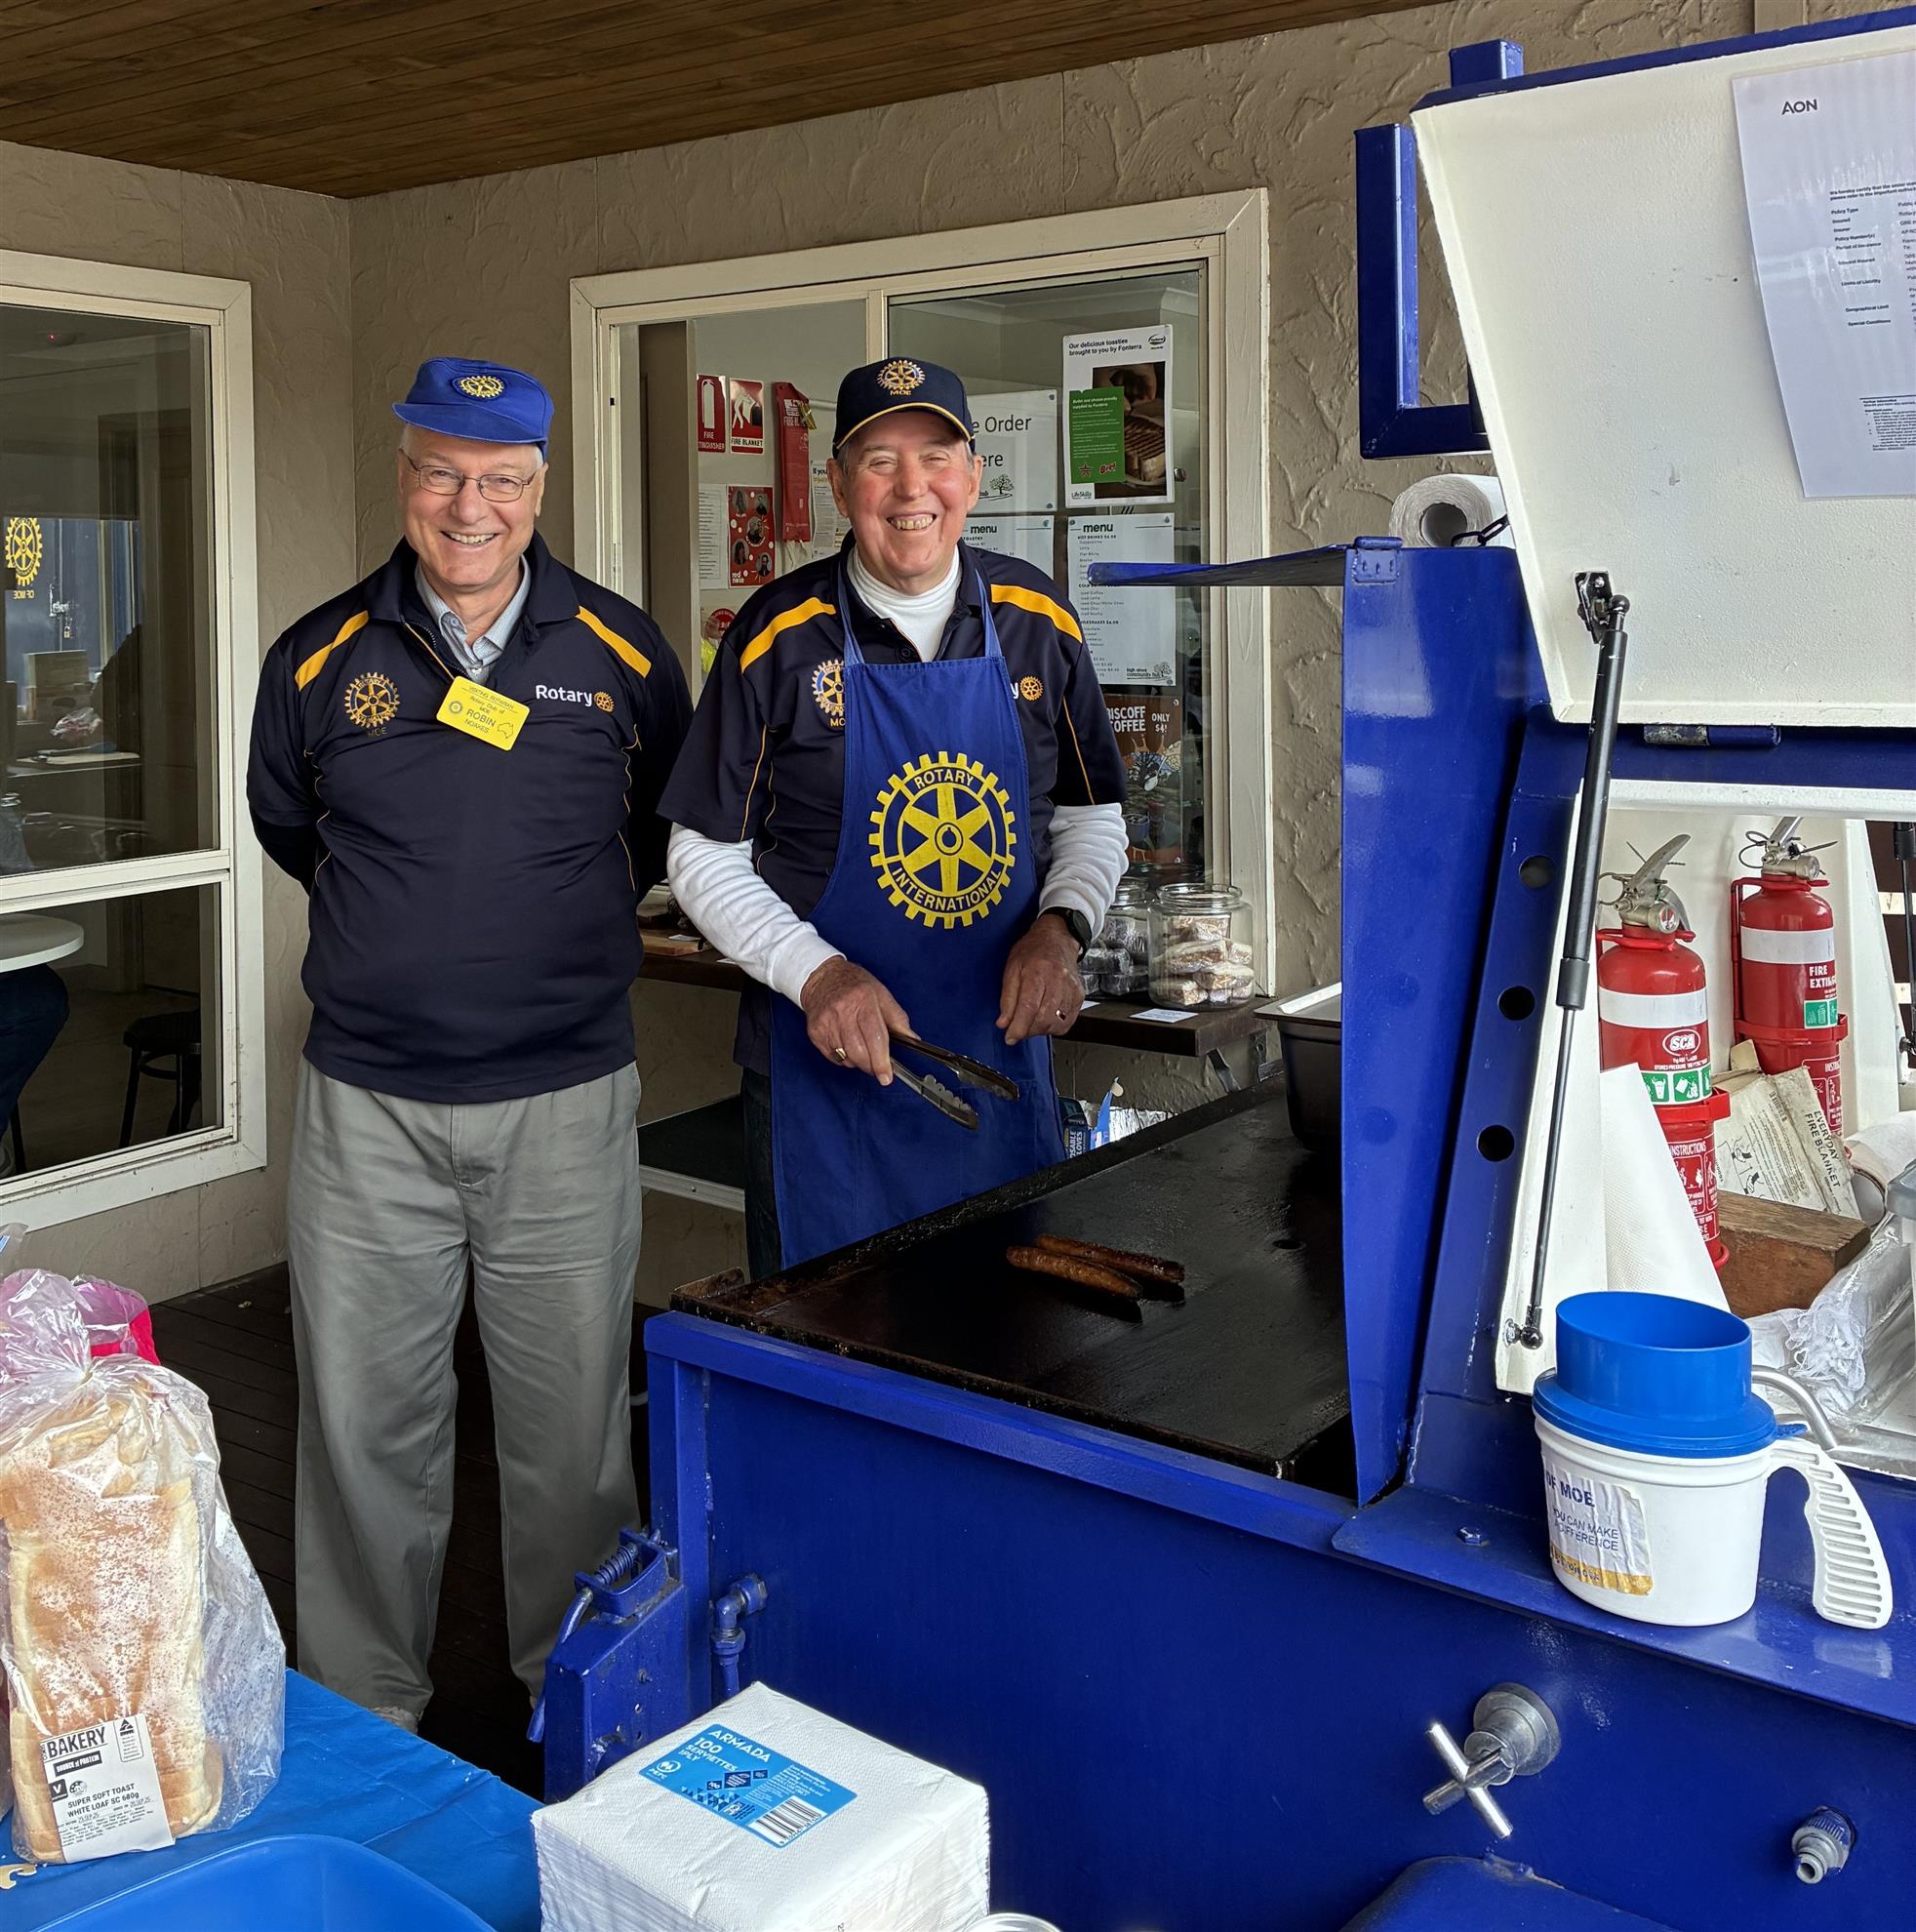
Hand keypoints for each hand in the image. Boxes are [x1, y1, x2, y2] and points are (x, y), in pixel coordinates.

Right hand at [799, 956, 910, 1082]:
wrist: (822, 977)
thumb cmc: (854, 985)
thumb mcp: (881, 994)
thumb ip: (897, 1018)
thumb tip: (911, 1039)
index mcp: (863, 1000)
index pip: (875, 1037)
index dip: (881, 1060)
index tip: (887, 1075)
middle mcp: (842, 1011)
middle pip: (859, 1051)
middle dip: (871, 1065)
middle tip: (877, 1065)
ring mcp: (826, 1022)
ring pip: (845, 1057)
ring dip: (857, 1061)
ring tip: (862, 1048)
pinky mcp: (815, 1032)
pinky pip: (833, 1057)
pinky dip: (844, 1058)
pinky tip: (847, 1046)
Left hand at [997, 913, 1083, 1045]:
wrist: (1056, 938)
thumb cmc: (1033, 950)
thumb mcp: (1011, 969)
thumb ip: (1007, 998)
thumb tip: (1004, 1023)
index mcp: (1038, 972)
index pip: (1029, 1007)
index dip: (1018, 1028)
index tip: (1010, 1037)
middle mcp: (1058, 981)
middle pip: (1044, 1019)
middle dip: (1028, 1030)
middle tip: (1019, 1027)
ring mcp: (1071, 990)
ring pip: (1056, 1024)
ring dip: (1040, 1029)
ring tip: (1032, 1019)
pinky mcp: (1079, 996)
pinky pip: (1067, 1023)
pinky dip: (1054, 1026)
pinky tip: (1045, 1017)